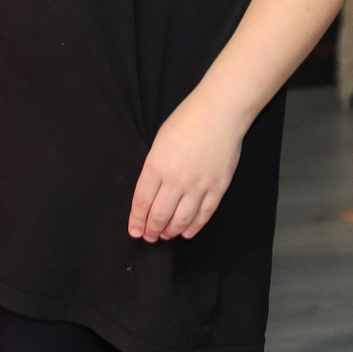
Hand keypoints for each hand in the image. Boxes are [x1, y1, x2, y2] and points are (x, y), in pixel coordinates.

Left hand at [128, 99, 244, 242]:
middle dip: (152, 229)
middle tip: (148, 237)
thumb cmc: (184, 121)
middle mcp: (176, 181)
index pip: (142, 201)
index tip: (134, 230)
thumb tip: (152, 190)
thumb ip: (154, 168)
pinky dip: (194, 227)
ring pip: (181, 220)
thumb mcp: (158, 142)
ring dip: (171, 231)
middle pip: (160, 214)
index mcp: (156, 166)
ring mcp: (198, 187)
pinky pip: (204, 215)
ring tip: (165, 236)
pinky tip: (187, 232)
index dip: (137, 219)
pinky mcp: (217, 189)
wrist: (218, 115)